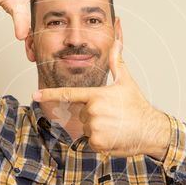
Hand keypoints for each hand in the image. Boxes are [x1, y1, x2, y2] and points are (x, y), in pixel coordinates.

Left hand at [33, 34, 171, 157]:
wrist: (150, 130)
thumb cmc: (138, 106)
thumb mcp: (126, 82)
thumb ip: (116, 62)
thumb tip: (116, 42)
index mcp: (97, 95)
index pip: (69, 94)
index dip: (50, 94)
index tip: (35, 94)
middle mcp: (93, 111)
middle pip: (82, 114)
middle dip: (94, 115)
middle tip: (113, 115)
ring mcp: (94, 127)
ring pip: (87, 128)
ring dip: (97, 129)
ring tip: (115, 126)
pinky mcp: (97, 143)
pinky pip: (90, 141)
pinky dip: (100, 141)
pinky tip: (113, 136)